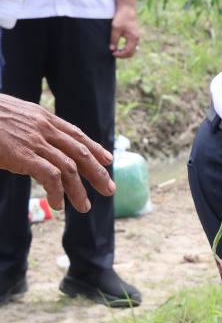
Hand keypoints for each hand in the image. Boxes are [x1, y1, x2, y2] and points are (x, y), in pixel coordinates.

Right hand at [0, 94, 113, 211]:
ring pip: (69, 168)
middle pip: (81, 152)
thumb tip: (29, 139)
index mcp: (43, 117)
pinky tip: (58, 204)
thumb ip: (26, 126)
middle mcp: (45, 128)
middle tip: (109, 190)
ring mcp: (36, 142)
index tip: (107, 160)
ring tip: (83, 207)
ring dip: (79, 190)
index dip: (94, 148)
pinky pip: (51, 177)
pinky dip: (58, 192)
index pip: (76, 134)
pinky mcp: (24, 156)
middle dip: (97, 172)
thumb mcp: (11, 115)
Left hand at [110, 4, 138, 57]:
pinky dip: (126, 48)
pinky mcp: (134, 35)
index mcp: (133, 38)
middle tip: (114, 53)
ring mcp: (136, 37)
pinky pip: (132, 46)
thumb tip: (112, 49)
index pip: (129, 51)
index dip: (121, 54)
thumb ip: (114, 39)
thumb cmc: (121, 18)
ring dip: (125, 52)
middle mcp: (136, 39)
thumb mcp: (115, 29)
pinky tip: (120, 46)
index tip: (113, 53)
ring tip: (116, 50)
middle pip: (132, 52)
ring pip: (132, 49)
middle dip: (123, 55)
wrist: (127, 9)